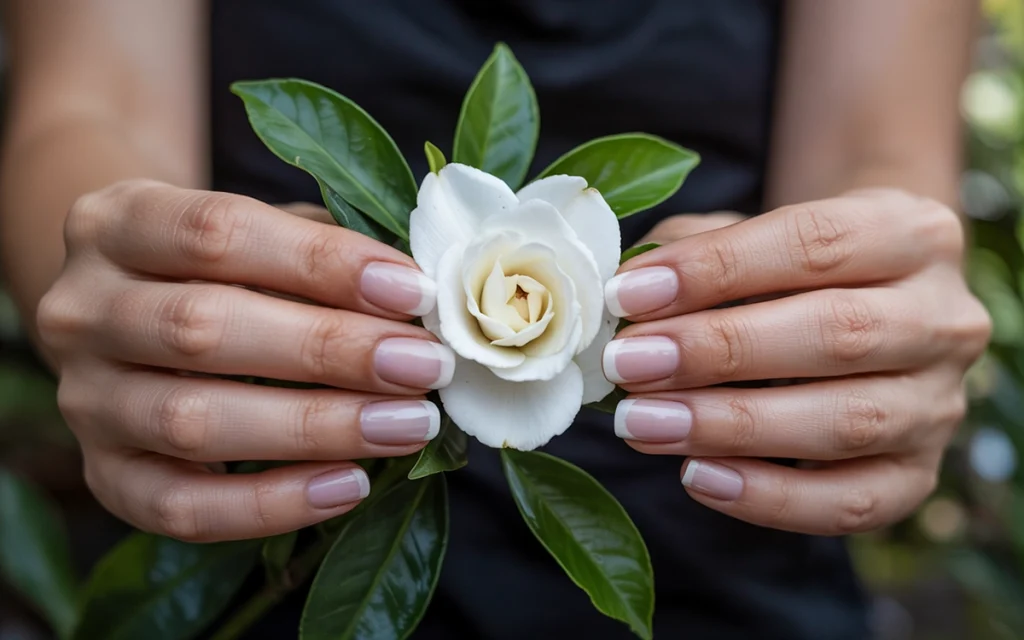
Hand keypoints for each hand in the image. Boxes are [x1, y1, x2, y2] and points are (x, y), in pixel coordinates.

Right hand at [38, 180, 451, 541]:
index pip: (217, 232)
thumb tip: (419, 297)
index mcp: (119, 221)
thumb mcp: (262, 232)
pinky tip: (349, 485)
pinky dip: (270, 504)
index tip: (413, 292)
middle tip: (423, 366)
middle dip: (329, 350)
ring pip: (190, 422)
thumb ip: (325, 252)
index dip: (321, 262)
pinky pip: (180, 505)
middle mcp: (82, 308)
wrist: (126, 310)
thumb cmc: (221, 266)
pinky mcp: (103, 474)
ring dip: (313, 427)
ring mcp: (84, 398)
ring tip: (407, 426)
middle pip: (200, 328)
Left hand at [603, 189, 990, 534]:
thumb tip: (623, 296)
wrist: (870, 307)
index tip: (630, 294)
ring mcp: (939, 403)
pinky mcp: (919, 475)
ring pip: (847, 421)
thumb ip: (694, 250)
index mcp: (910, 231)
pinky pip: (852, 502)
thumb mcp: (751, 233)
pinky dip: (770, 498)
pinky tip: (697, 477)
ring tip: (642, 422)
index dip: (717, 268)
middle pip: (839, 332)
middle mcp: (943, 317)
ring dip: (731, 425)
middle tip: (629, 363)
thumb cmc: (791, 268)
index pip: (816, 242)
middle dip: (718, 350)